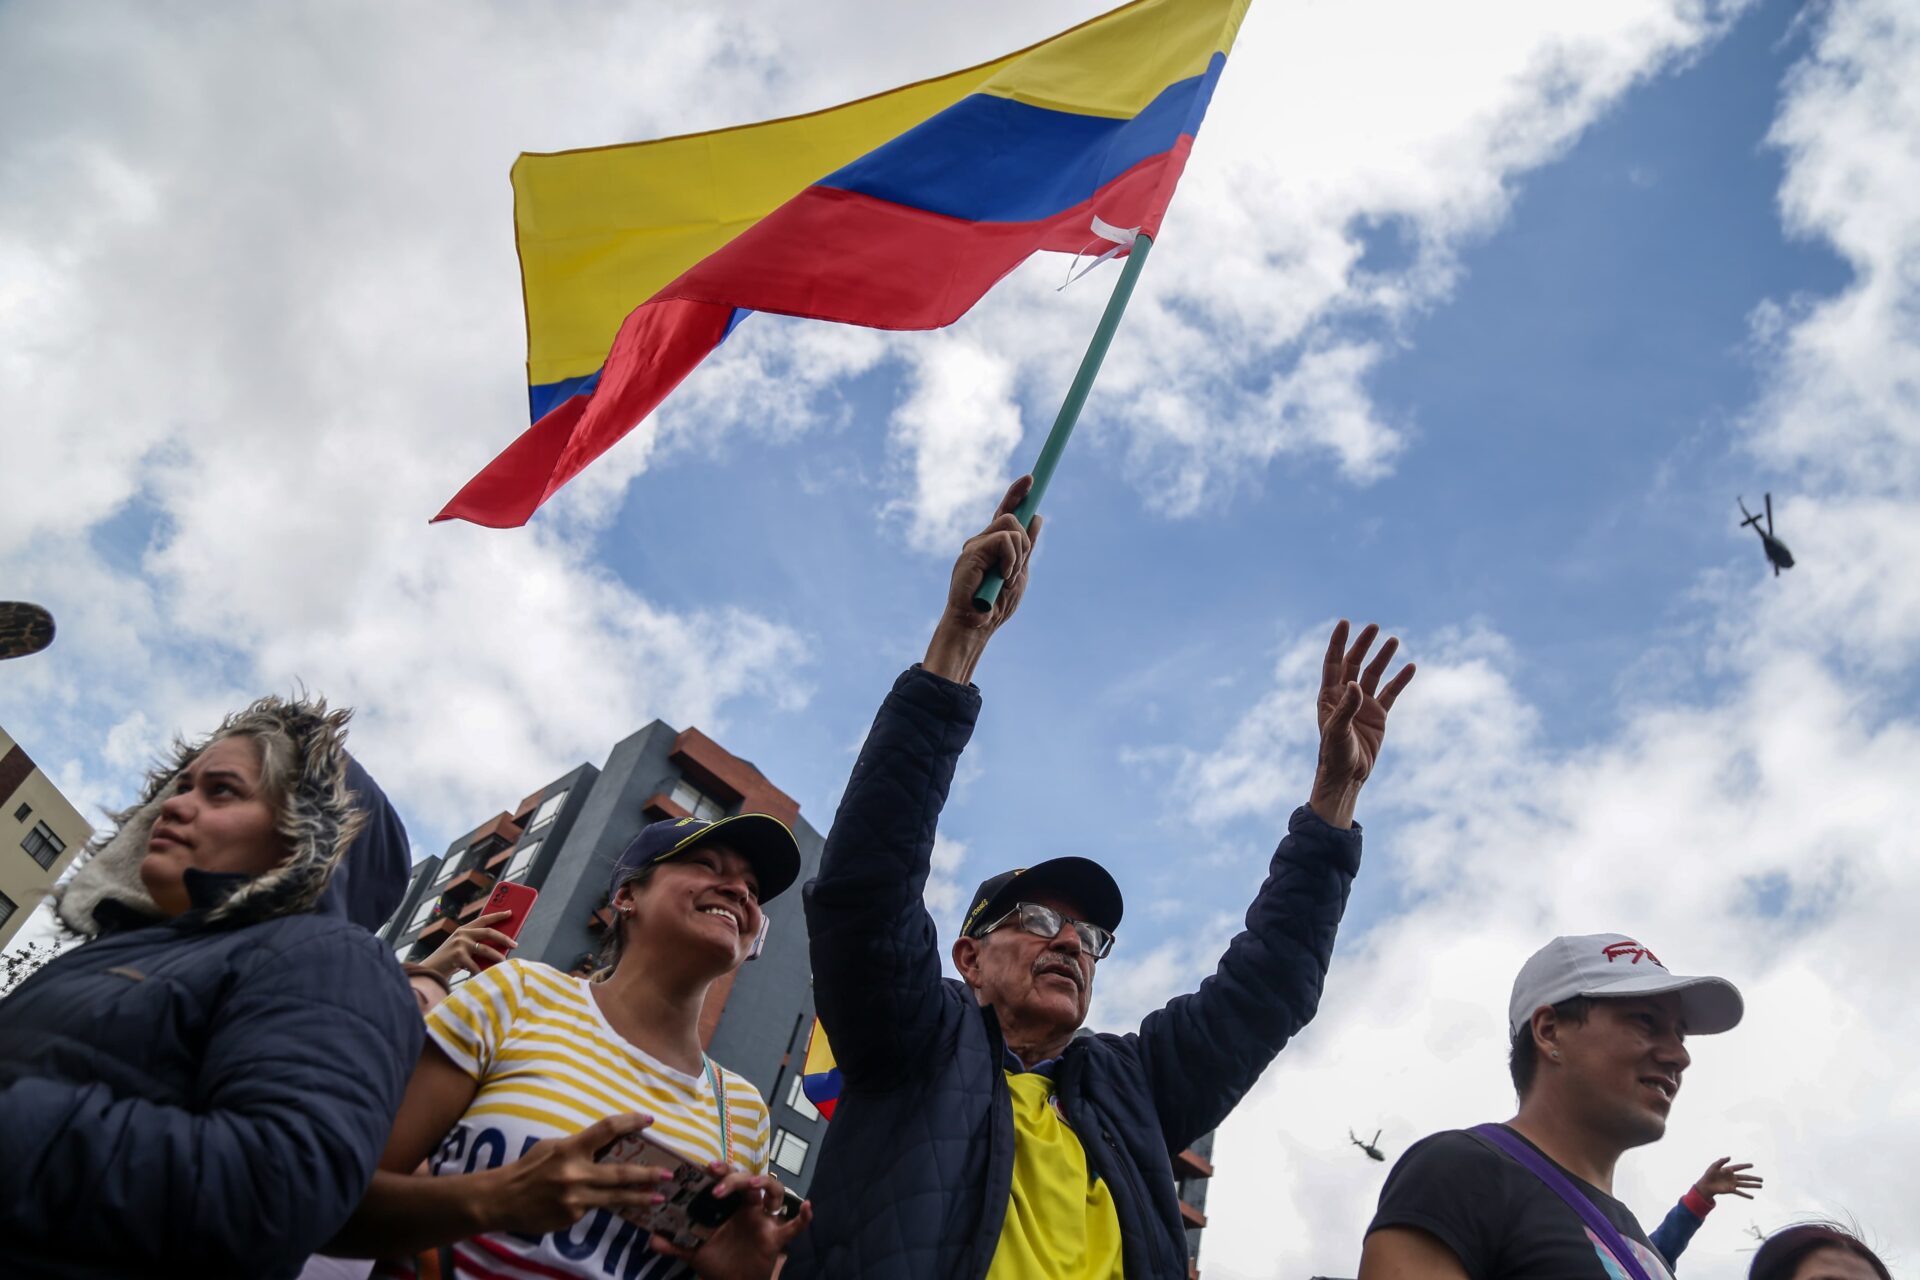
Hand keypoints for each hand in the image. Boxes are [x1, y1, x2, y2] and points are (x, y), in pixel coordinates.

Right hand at [419, 910, 518, 977]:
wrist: (430, 971)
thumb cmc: (449, 961)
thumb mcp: (463, 949)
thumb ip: (476, 946)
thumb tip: (501, 950)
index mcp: (464, 930)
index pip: (484, 919)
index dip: (498, 915)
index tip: (511, 912)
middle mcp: (462, 934)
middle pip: (488, 932)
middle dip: (504, 938)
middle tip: (515, 944)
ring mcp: (459, 944)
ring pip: (485, 949)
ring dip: (497, 956)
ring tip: (505, 962)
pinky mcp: (457, 955)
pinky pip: (476, 965)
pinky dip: (482, 971)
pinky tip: (487, 975)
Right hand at [486, 1114, 667, 1233]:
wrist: (502, 1200)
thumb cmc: (529, 1167)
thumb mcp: (552, 1147)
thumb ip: (579, 1146)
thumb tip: (609, 1144)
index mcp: (570, 1149)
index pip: (607, 1130)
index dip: (630, 1122)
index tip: (649, 1120)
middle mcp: (576, 1174)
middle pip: (620, 1173)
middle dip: (647, 1174)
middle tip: (668, 1174)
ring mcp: (575, 1199)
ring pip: (615, 1198)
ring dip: (640, 1198)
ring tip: (659, 1198)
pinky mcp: (572, 1217)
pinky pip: (593, 1208)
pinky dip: (598, 1204)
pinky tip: (593, 1202)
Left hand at [651, 1164, 812, 1279]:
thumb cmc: (720, 1265)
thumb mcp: (695, 1254)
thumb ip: (675, 1245)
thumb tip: (651, 1239)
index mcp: (733, 1208)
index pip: (730, 1180)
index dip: (723, 1171)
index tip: (708, 1166)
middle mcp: (751, 1209)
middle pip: (750, 1181)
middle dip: (736, 1177)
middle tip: (718, 1182)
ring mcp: (766, 1222)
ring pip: (774, 1193)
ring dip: (765, 1184)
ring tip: (753, 1184)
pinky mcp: (776, 1238)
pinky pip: (794, 1226)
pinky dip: (803, 1217)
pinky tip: (806, 1206)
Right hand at [922, 475, 1043, 684]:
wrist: (976, 625)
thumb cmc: (996, 605)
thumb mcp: (1018, 572)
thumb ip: (1026, 547)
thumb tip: (1037, 517)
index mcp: (993, 545)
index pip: (1006, 511)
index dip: (1017, 493)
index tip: (1031, 478)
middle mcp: (982, 540)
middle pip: (1013, 516)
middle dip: (1026, 541)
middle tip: (1016, 570)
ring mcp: (975, 545)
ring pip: (1011, 526)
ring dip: (1019, 554)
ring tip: (1006, 578)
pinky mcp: (971, 552)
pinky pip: (1004, 540)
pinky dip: (1010, 559)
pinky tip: (1002, 578)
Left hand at [1311, 620, 1414, 828]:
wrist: (1348, 777)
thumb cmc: (1335, 755)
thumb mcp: (1338, 731)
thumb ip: (1347, 707)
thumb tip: (1355, 683)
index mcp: (1329, 697)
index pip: (1333, 663)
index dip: (1338, 643)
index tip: (1345, 623)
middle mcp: (1345, 697)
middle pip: (1354, 664)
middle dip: (1363, 645)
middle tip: (1374, 627)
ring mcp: (1363, 705)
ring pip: (1374, 675)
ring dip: (1383, 658)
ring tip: (1394, 640)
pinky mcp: (1378, 716)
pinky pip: (1391, 693)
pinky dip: (1400, 680)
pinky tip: (1410, 667)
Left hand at [1694, 1157, 1761, 1199]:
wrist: (1706, 1184)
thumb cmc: (1709, 1174)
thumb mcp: (1714, 1166)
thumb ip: (1721, 1161)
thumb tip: (1730, 1157)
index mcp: (1729, 1170)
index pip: (1739, 1167)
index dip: (1745, 1166)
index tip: (1752, 1165)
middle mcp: (1732, 1177)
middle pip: (1745, 1177)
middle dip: (1754, 1178)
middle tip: (1762, 1179)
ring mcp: (1732, 1184)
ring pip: (1745, 1185)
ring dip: (1753, 1185)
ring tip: (1761, 1186)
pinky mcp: (1731, 1190)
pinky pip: (1740, 1193)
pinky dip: (1746, 1195)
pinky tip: (1753, 1197)